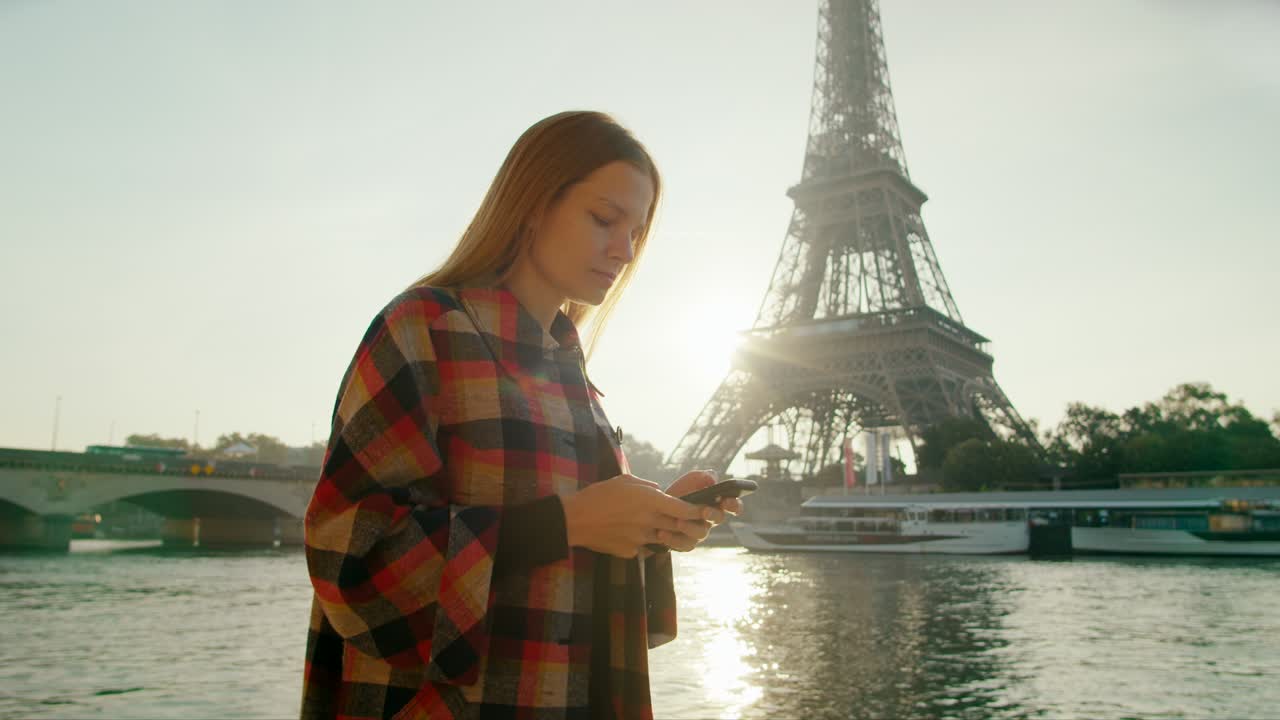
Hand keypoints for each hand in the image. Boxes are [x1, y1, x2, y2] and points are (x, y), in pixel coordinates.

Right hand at [561, 474, 705, 558]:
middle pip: (680, 527)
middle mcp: (649, 521)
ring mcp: (641, 539)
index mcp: (649, 501)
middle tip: (687, 520)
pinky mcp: (631, 552)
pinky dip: (646, 543)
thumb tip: (660, 491)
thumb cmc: (598, 495)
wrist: (575, 520)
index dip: (698, 512)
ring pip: (665, 540)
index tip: (704, 511)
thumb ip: (648, 486)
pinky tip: (634, 534)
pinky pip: (646, 548)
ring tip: (658, 527)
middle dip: (687, 525)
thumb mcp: (625, 481)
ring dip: (666, 534)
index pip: (684, 510)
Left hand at [659, 470, 744, 551]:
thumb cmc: (683, 491)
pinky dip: (673, 540)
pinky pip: (683, 544)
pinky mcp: (686, 543)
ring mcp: (699, 533)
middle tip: (704, 511)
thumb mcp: (692, 479)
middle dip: (713, 514)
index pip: (733, 505)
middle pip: (718, 519)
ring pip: (701, 534)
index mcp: (718, 503)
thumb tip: (712, 480)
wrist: (659, 507)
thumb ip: (704, 476)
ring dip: (690, 527)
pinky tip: (662, 534)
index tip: (728, 502)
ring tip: (678, 521)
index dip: (735, 505)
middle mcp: (711, 520)